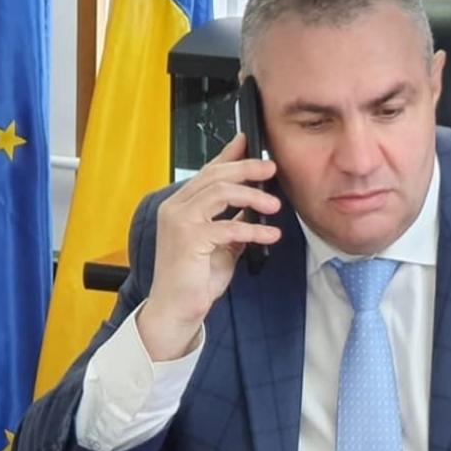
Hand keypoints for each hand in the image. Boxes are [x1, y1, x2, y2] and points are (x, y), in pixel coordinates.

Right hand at [137, 133, 281, 360]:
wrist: (177, 309)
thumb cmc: (196, 278)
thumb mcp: (222, 243)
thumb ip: (234, 220)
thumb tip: (255, 204)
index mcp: (181, 205)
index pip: (207, 171)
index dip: (229, 154)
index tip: (248, 140)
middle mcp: (175, 208)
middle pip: (215, 175)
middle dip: (246, 168)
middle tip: (271, 168)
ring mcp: (179, 221)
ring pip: (220, 192)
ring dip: (252, 196)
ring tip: (275, 205)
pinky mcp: (188, 239)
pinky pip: (228, 226)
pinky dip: (253, 229)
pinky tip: (270, 234)